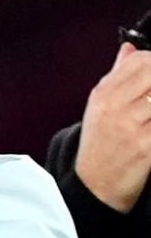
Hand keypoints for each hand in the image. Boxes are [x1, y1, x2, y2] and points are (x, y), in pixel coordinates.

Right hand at [75, 42, 150, 212]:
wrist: (93, 188)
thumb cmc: (99, 148)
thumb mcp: (99, 110)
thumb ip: (117, 77)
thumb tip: (129, 49)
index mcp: (103, 96)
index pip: (141, 61)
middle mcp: (114, 109)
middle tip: (150, 101)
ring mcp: (130, 128)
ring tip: (148, 118)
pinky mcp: (146, 147)